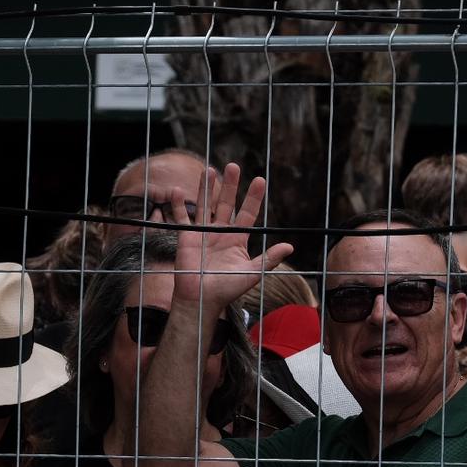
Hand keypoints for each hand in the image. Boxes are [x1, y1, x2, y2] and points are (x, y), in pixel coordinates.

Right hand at [168, 162, 293, 313]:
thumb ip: (268, 259)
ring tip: (210, 169)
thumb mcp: (252, 273)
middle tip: (233, 166)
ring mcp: (203, 233)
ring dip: (207, 188)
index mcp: (238, 239)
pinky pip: (183, 218)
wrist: (201, 300)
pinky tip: (176, 191)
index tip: (260, 180)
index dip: (253, 197)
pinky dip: (179, 205)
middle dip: (230, 186)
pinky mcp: (187, 237)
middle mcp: (221, 232)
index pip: (248, 213)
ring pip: (206, 205)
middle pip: (227, 203)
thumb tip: (290, 246)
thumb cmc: (227, 289)